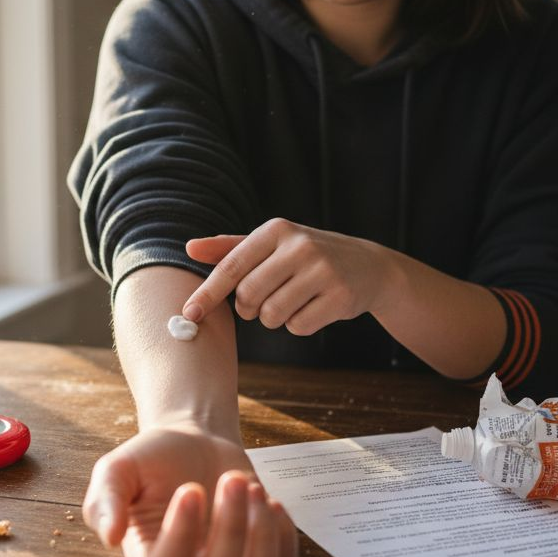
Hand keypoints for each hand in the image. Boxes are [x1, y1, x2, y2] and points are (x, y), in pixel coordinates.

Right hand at [82, 425, 298, 556]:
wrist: (190, 439)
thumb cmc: (152, 458)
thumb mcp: (117, 469)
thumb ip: (105, 499)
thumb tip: (110, 536)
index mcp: (151, 554)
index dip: (181, 535)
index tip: (190, 489)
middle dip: (231, 528)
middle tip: (231, 479)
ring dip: (262, 539)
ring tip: (254, 490)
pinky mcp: (262, 547)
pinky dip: (284, 534)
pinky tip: (268, 500)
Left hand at [182, 217, 396, 334]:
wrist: (368, 266)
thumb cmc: (307, 256)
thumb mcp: (271, 245)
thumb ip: (230, 249)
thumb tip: (190, 247)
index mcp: (276, 230)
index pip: (232, 266)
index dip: (208, 292)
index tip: (189, 313)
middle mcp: (300, 246)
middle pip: (249, 296)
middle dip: (249, 308)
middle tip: (261, 303)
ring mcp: (323, 270)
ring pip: (272, 315)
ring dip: (274, 318)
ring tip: (292, 301)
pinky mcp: (340, 296)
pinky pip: (298, 327)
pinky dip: (298, 325)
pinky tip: (314, 308)